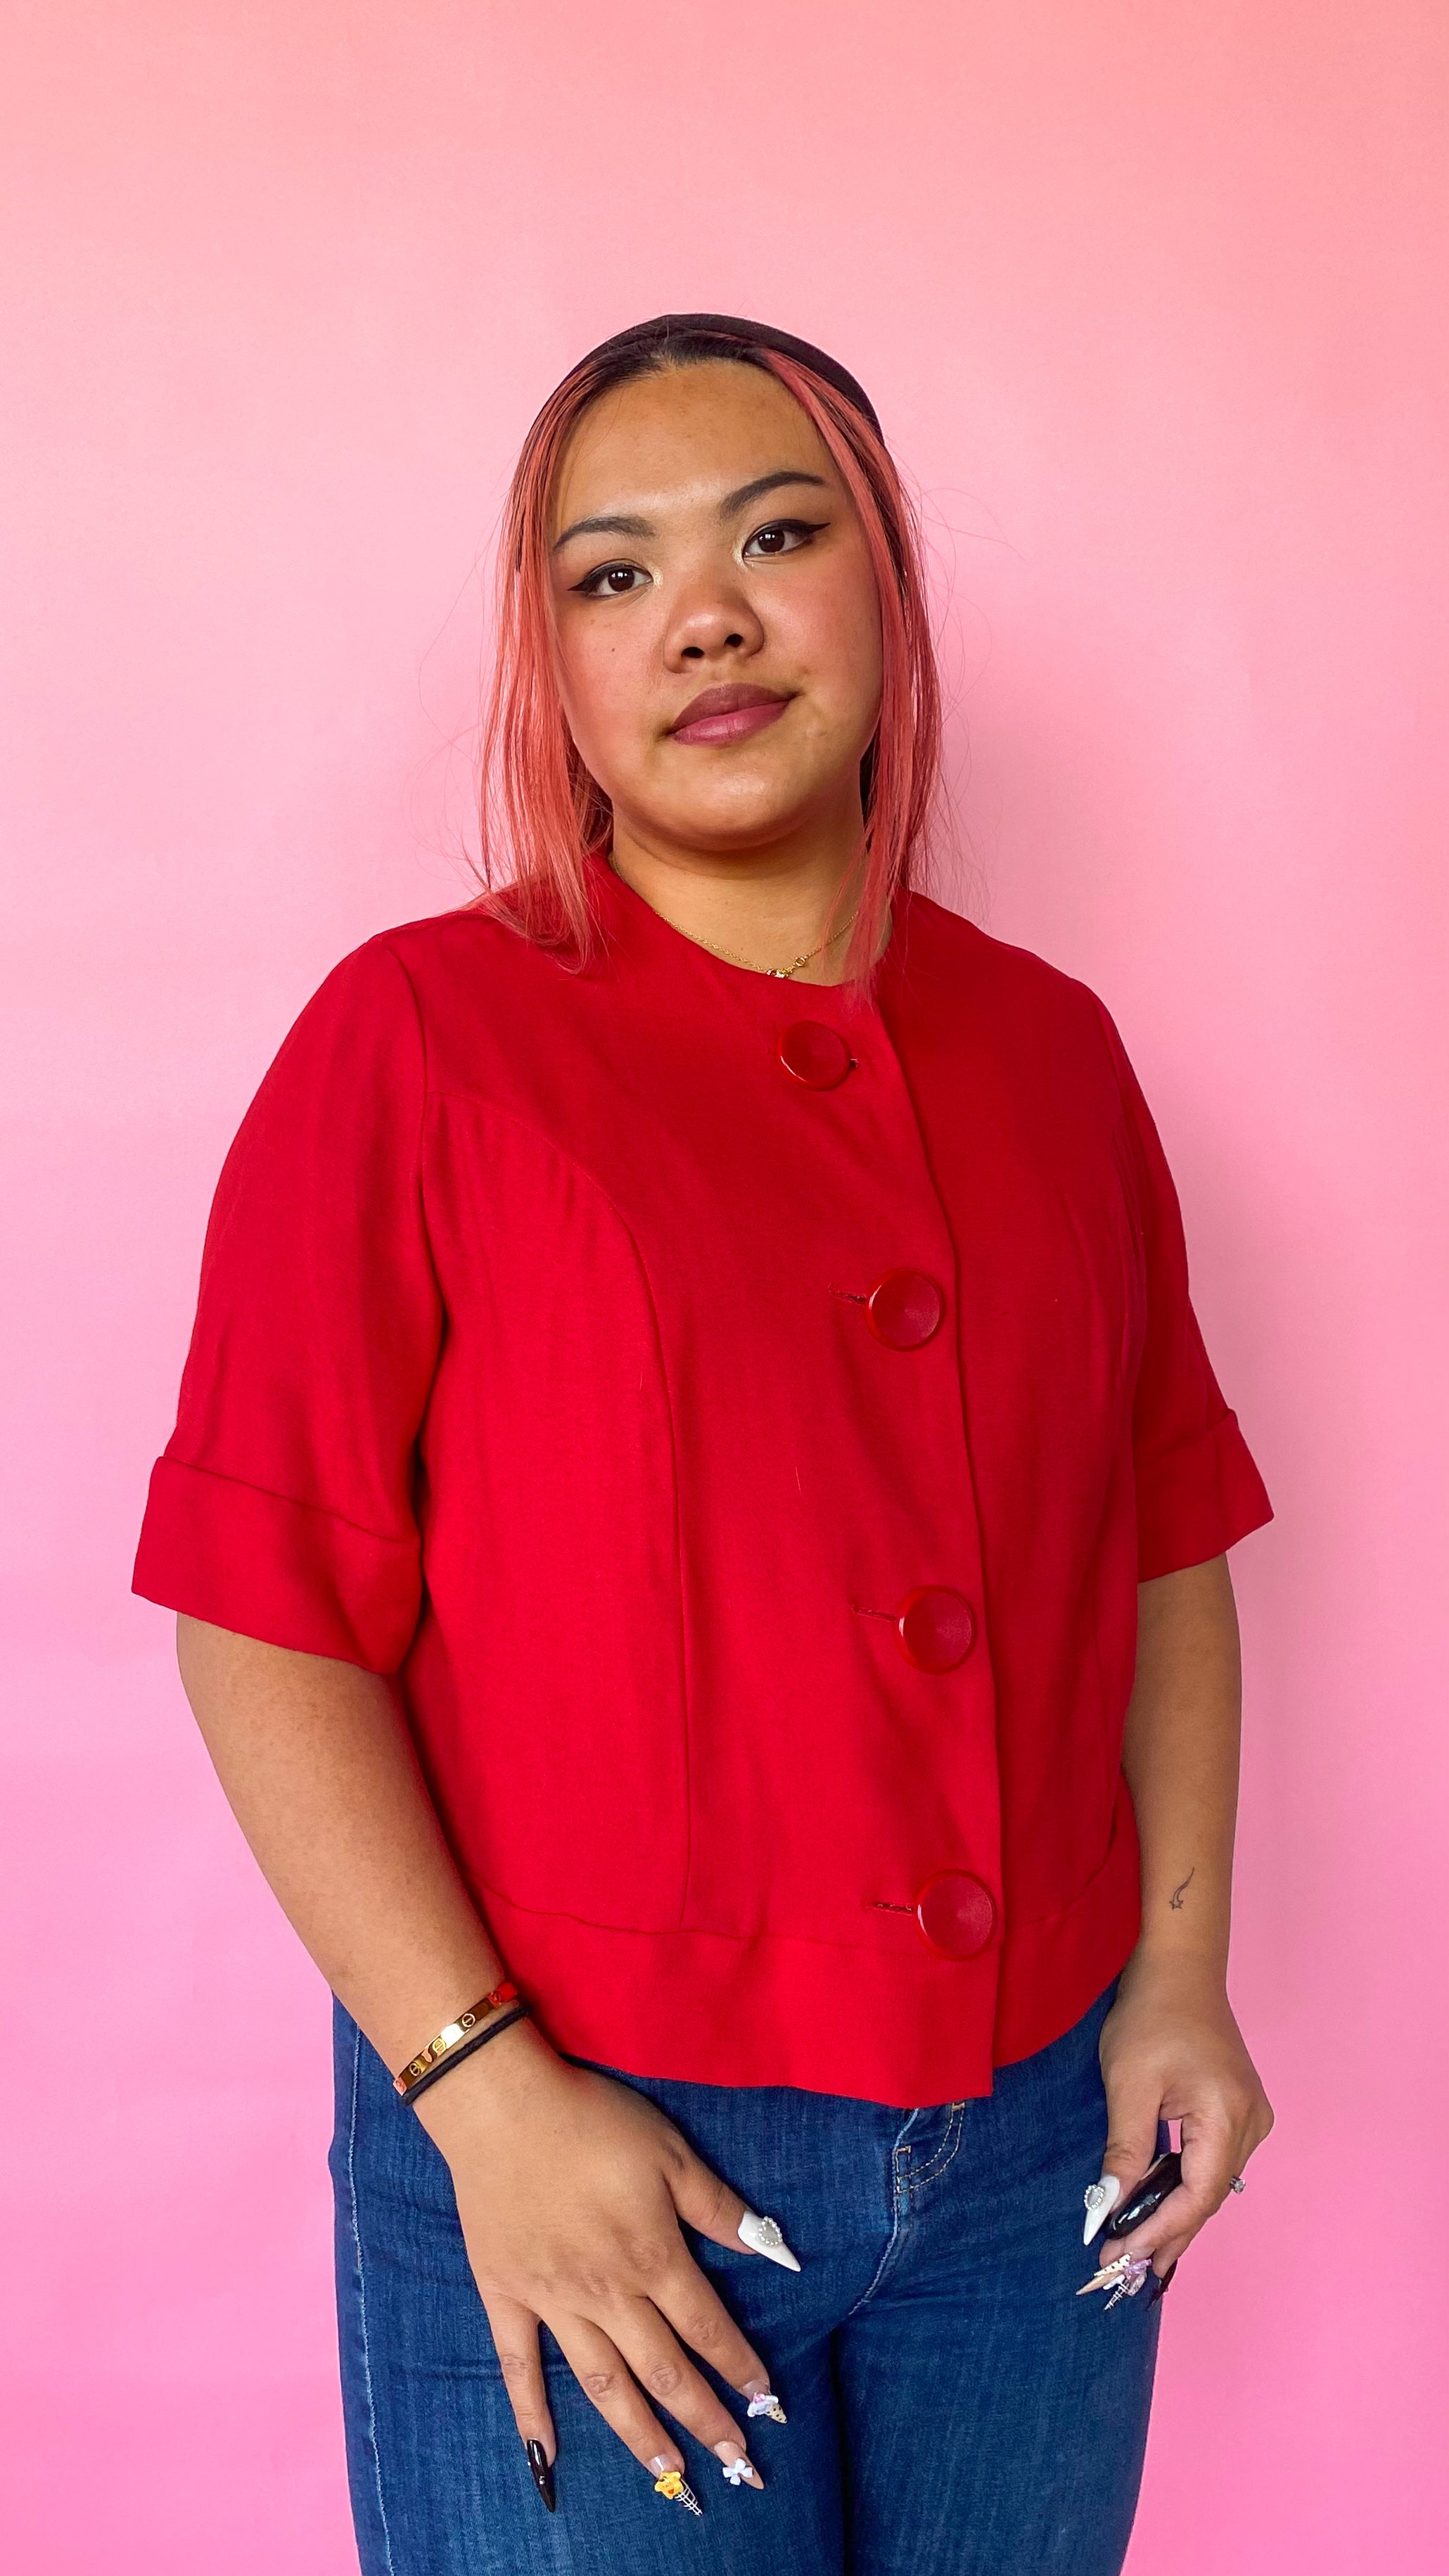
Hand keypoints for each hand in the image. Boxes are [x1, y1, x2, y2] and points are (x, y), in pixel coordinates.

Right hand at [413, 2021, 787, 2493]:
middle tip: (736, 2462)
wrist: (504, 2108)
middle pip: (664, 2370)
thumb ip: (721, 2210)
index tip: (768, 2404)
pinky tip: (546, 2456)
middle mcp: (608, 2294)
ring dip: (639, 2432)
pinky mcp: (506, 2297)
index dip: (741, 2368)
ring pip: (602, 2383)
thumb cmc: (595, 2122)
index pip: (708, 2329)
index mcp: (654, 2258)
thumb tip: (776, 2255)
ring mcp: (553, 2302)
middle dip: (704, 2418)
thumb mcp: (672, 2154)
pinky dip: (532, 2414)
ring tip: (668, 2472)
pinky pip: (518, 2366)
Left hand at [1093, 1953, 1272, 2275]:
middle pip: (1209, 2198)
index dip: (1157, 2231)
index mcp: (1228, 2117)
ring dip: (1176, 2216)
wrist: (1180, 1967)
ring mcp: (1252, 2117)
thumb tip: (1108, 2208)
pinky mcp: (1241, 2111)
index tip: (1118, 2252)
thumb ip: (1126, 2151)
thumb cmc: (1151, 2015)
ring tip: (1139, 2250)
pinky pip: (1214, 2165)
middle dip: (1166, 2235)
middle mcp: (1252, 2124)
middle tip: (1124, 2268)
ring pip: (1213, 2186)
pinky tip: (1161, 2207)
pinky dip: (1186, 2189)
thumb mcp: (1129, 2083)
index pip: (1196, 2197)